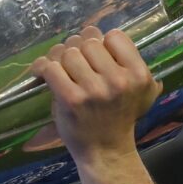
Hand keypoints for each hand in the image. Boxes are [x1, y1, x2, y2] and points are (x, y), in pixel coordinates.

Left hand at [30, 27, 161, 161]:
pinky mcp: (71, 99)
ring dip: (61, 58)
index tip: (95, 55)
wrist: (105, 151)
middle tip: (75, 63)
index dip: (102, 42)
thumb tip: (92, 32)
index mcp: (138, 74)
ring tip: (62, 71)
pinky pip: (51, 67)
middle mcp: (119, 81)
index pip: (115, 36)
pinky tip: (44, 75)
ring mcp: (94, 90)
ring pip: (69, 52)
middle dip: (78, 49)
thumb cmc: (118, 117)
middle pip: (89, 41)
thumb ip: (124, 61)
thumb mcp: (138, 89)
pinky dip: (44, 69)